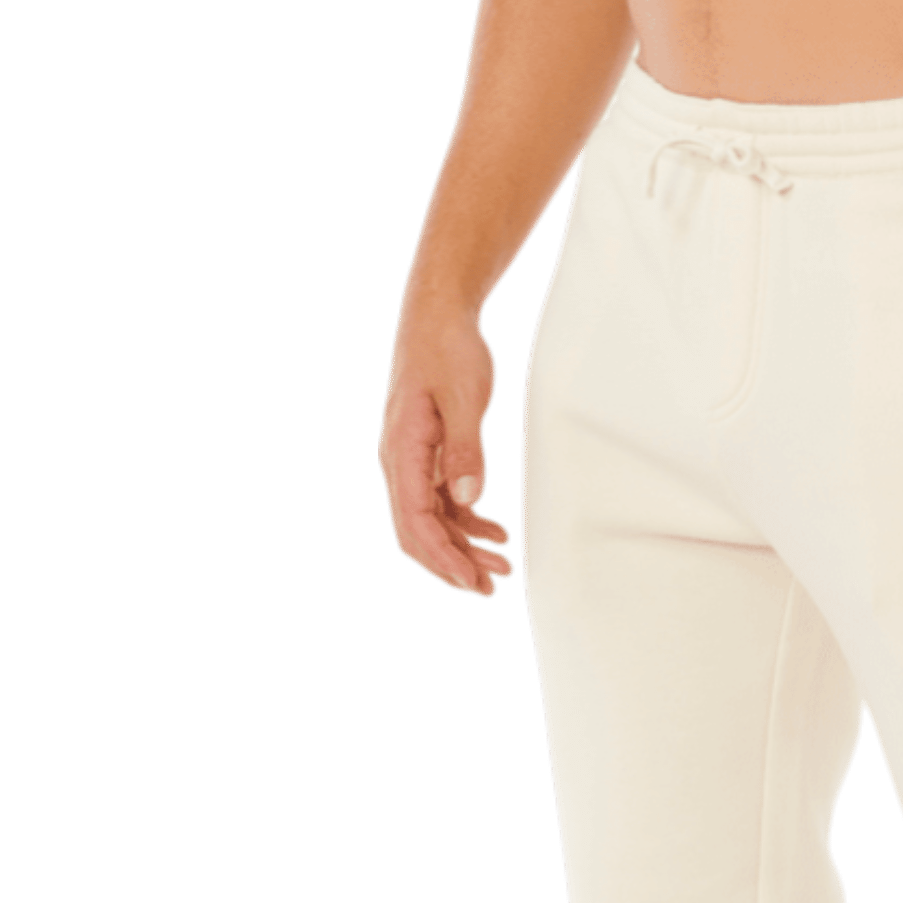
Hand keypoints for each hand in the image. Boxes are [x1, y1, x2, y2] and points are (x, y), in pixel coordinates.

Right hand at [378, 308, 516, 598]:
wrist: (440, 315)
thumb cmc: (447, 349)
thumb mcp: (463, 398)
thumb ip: (465, 450)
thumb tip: (467, 500)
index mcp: (402, 451)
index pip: (415, 521)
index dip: (444, 557)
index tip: (472, 582)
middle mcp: (401, 461)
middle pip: (419, 531)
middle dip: (453, 563)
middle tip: (490, 587)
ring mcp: (414, 460)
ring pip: (433, 520)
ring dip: (464, 547)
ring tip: (500, 567)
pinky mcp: (429, 455)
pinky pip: (443, 501)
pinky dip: (467, 522)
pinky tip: (493, 532)